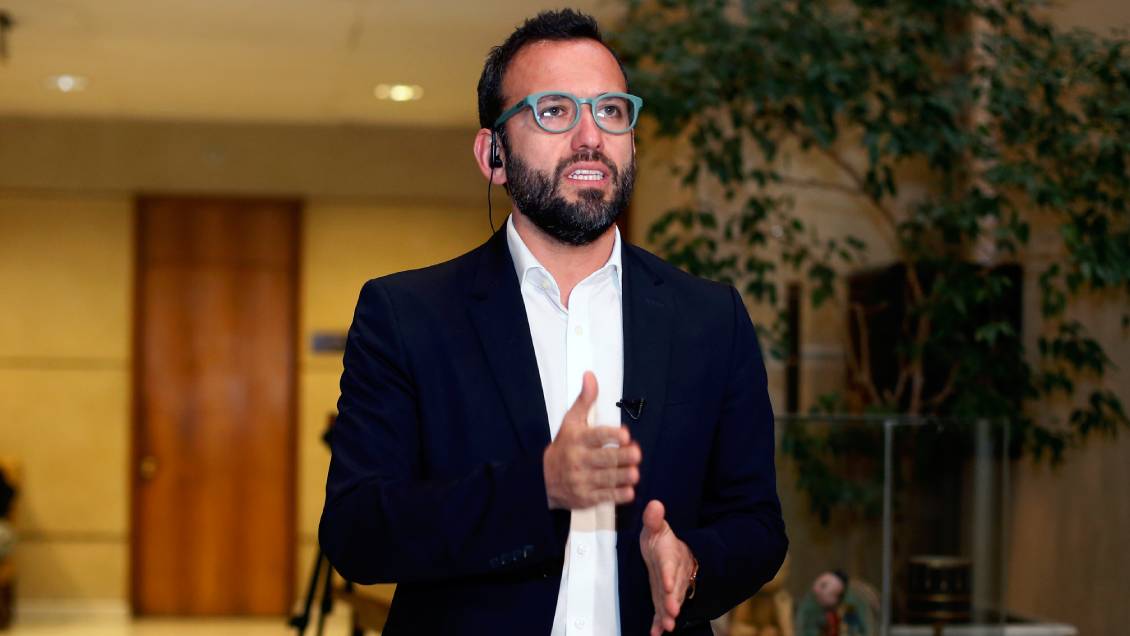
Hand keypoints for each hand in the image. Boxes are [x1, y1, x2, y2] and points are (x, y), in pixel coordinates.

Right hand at [543, 371, 640, 509]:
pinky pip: (605, 497)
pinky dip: (618, 495)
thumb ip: (584, 400)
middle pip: (605, 459)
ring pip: (607, 479)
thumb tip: (590, 376)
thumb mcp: (570, 422)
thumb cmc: (564, 446)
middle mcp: (578, 460)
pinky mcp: (586, 497)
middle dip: (622, 457)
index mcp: (577, 440)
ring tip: (635, 472)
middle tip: (636, 454)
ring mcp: (582, 480)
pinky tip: (629, 490)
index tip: (624, 435)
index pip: (595, 436)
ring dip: (623, 476)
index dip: (611, 435)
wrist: (544, 480)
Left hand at [640, 500, 695, 635]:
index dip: (669, 574)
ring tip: (667, 627)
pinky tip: (656, 633)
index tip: (668, 584)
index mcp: (670, 556)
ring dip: (669, 614)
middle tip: (671, 612)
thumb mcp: (657, 528)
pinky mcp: (665, 598)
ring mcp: (670, 588)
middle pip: (674, 588)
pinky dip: (659, 623)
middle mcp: (674, 574)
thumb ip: (654, 519)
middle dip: (673, 601)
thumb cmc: (662, 541)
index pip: (670, 565)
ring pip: (671, 602)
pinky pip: (663, 611)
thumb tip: (654, 504)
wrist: (674, 552)